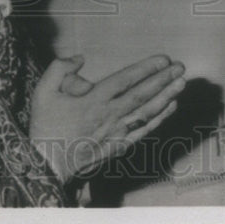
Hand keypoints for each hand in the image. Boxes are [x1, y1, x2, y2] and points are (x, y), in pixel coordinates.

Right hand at [30, 54, 184, 182]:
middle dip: (163, 80)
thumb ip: (60, 69)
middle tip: (181, 68)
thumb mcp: (43, 91)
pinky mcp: (118, 145)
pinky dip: (159, 119)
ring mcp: (116, 131)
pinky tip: (170, 108)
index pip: (126, 79)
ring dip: (166, 97)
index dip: (146, 68)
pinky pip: (143, 130)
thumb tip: (80, 59)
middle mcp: (110, 114)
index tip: (164, 59)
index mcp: (94, 100)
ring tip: (181, 84)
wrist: (47, 164)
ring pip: (147, 111)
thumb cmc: (45, 126)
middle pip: (142, 94)